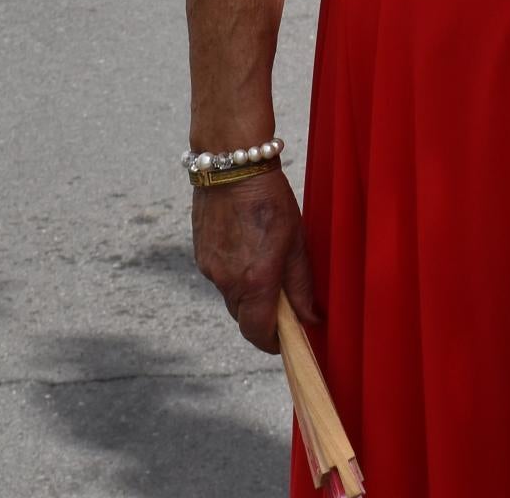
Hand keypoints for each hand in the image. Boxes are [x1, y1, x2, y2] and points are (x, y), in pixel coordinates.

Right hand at [194, 168, 316, 353]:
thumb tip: (309, 319)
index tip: (286, 340)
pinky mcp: (200, 255)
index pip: (258, 332)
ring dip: (247, 294)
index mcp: (254, 281)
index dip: (272, 343)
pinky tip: (246, 249)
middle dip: (262, 317)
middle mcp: (227, 280)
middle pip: (243, 318)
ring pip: (230, 297)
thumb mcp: (295, 241)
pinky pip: (219, 277)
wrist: (231, 165)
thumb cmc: (270, 199)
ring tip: (264, 264)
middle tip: (282, 302)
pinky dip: (233, 274)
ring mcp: (209, 268)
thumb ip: (301, 285)